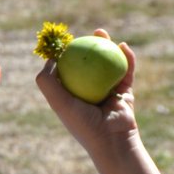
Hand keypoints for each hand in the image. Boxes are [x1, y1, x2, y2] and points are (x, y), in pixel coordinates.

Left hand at [35, 29, 138, 152]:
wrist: (112, 141)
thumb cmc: (83, 124)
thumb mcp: (58, 103)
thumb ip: (47, 82)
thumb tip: (48, 59)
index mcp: (72, 96)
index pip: (66, 70)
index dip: (64, 54)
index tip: (64, 40)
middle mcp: (89, 92)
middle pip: (87, 63)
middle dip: (85, 45)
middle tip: (83, 32)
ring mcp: (108, 91)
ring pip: (107, 64)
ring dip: (105, 45)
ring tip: (101, 32)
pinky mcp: (125, 92)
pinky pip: (126, 71)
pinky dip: (126, 58)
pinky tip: (122, 45)